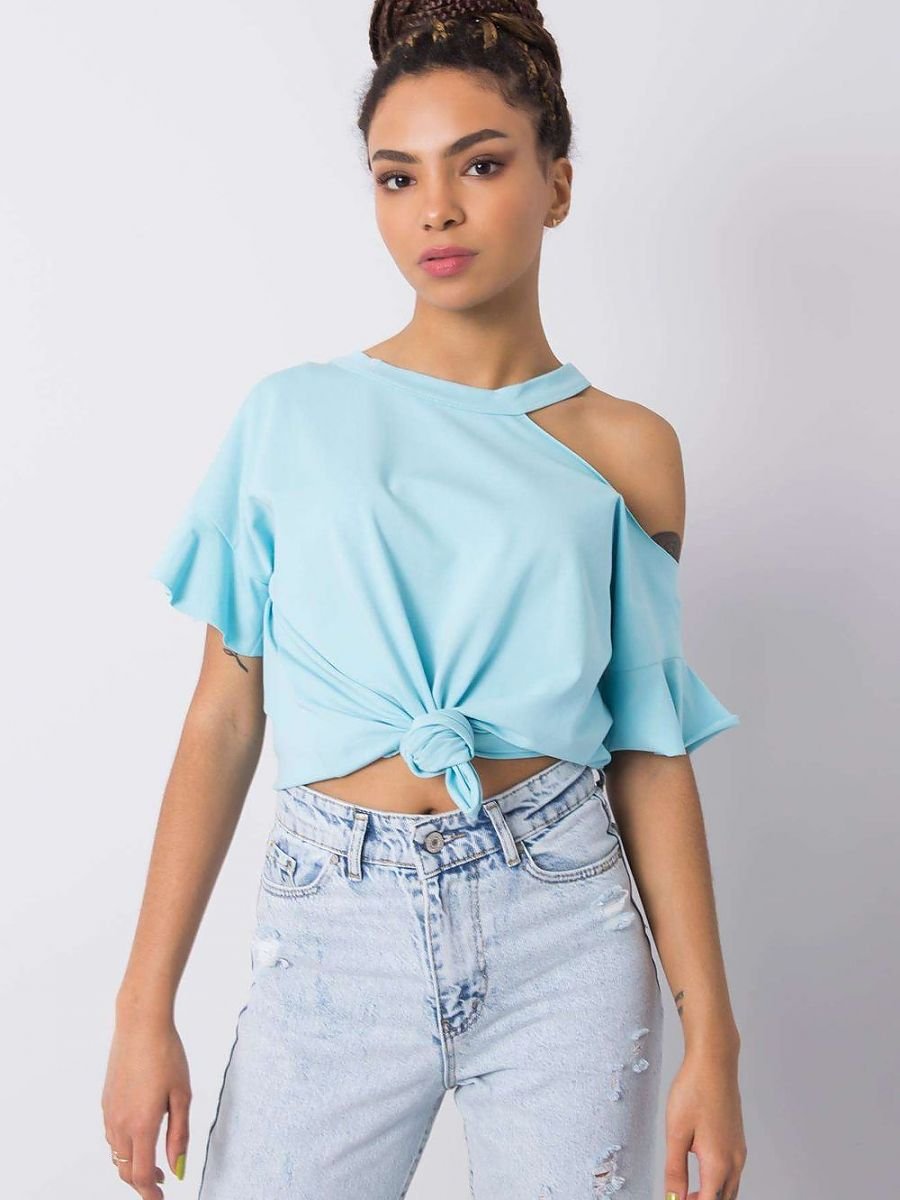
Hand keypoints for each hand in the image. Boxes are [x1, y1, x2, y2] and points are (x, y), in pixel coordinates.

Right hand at [101, 1016, 191, 1196]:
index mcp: (141, 1125)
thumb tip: (177, 1168)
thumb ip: (179, 1135)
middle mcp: (120, 1123)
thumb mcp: (182, 1095)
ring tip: (154, 1161)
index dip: (150, 1193)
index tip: (161, 1199)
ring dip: (132, 1164)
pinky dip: (124, 1146)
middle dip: (141, 1182)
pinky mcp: (106, 1101)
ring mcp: (110, 1112)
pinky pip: (112, 1135)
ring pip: (116, 1153)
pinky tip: (140, 1134)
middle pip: (124, 1169)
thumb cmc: (166, 1055)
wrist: (140, 1024)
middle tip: (160, 1184)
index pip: (139, 1175)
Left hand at [663, 1046, 746, 1199]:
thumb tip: (673, 1196)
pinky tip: (702, 1170)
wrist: (714, 1062)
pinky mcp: (738, 1140)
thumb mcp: (676, 1132)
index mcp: (718, 1163)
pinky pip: (732, 1172)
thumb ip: (675, 1169)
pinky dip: (718, 1181)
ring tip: (687, 1189)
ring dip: (712, 1194)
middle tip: (680, 1197)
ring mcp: (739, 1150)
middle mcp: (734, 1161)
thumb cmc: (694, 1090)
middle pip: (723, 1199)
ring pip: (730, 1188)